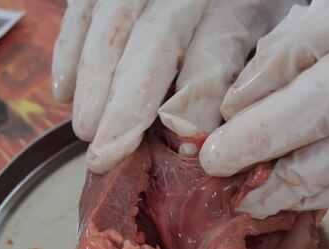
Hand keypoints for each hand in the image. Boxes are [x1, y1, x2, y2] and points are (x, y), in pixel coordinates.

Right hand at [52, 0, 301, 173]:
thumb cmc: (248, 11)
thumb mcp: (266, 37)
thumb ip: (247, 77)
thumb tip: (208, 139)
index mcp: (240, 4)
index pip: (214, 57)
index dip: (196, 105)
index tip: (185, 151)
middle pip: (154, 44)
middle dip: (127, 105)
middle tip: (108, 152)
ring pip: (112, 27)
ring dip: (94, 84)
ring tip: (85, 132)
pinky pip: (82, 10)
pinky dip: (68, 50)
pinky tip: (62, 92)